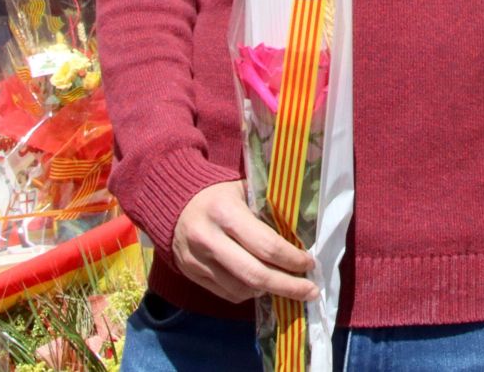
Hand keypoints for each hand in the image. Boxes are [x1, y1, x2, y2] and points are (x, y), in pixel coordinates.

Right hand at [171, 180, 315, 303]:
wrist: (174, 203)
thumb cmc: (218, 194)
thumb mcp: (244, 190)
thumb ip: (269, 206)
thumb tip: (305, 228)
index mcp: (225, 213)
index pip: (267, 246)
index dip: (292, 259)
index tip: (310, 263)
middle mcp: (208, 239)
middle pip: (255, 274)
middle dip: (288, 286)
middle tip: (310, 290)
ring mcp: (196, 260)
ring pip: (242, 289)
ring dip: (268, 290)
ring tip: (286, 284)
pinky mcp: (190, 273)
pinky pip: (227, 293)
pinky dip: (248, 293)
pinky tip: (261, 285)